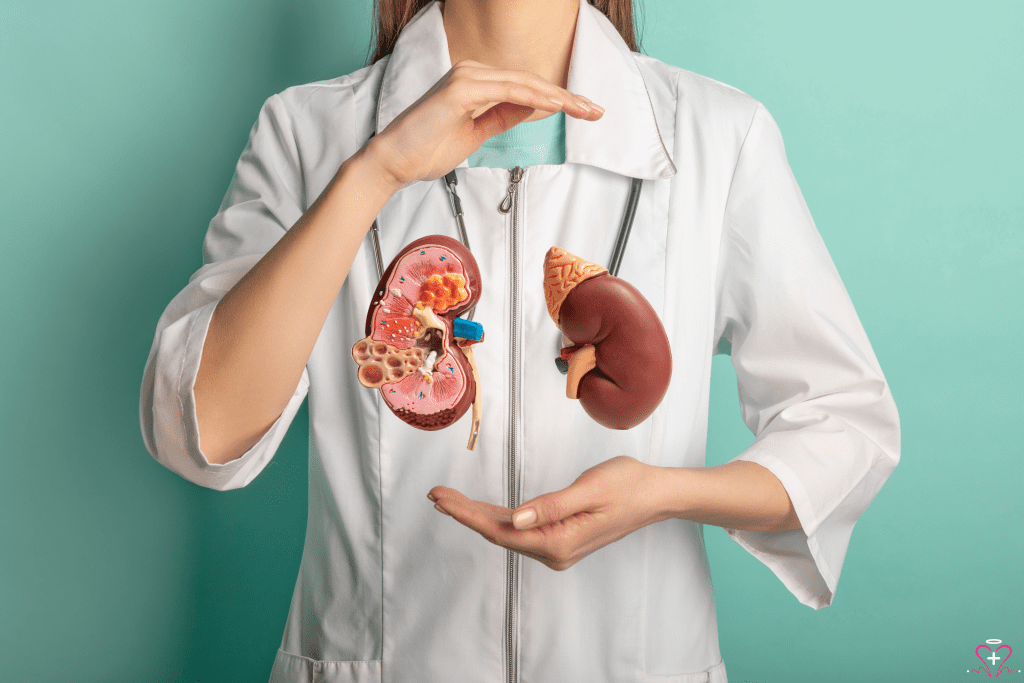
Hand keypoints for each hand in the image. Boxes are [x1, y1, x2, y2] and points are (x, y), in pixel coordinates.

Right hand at [365, 59, 603, 190]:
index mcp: (474, 81)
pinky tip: (557, 106)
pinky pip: (509, 90)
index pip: (525, 88)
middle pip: (530, 82)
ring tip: (584, 110)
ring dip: (558, 97)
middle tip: (596, 110)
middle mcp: (472, 72)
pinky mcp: (461, 89)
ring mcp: (466, 77)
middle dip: (567, 97)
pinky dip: (536, 98)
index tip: (584, 111)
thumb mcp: (476, 134)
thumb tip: (529, 109)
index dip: (557, 99)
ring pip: (524, 83)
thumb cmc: (426, 150)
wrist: (393, 162)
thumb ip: (502, 117)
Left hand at [428, 455, 665, 570]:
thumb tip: (516, 519)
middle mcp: (554, 552)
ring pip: (508, 532)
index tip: (441, 499)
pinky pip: (522, 529)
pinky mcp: (560, 537)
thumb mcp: (589, 489)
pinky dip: (498, 518)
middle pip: (499, 533)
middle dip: (465, 514)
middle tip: (435, 494)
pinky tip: (481, 511)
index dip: (467, 515)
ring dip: (478, 516)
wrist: (656, 495)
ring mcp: (557, 547)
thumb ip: (551, 506)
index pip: (501, 531)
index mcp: (558, 543)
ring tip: (449, 499)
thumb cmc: (628, 486)